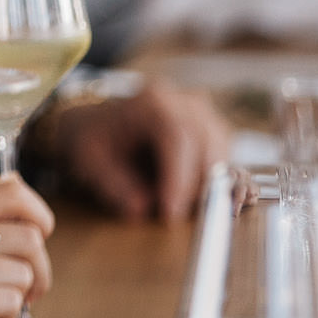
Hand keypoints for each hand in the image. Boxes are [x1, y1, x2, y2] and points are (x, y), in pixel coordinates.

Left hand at [50, 82, 229, 221]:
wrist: (99, 127)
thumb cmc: (93, 142)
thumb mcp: (89, 162)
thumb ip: (112, 185)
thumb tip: (141, 208)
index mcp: (151, 102)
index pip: (176, 136)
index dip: (178, 177)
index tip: (170, 213)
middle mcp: (185, 103)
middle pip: (206, 144)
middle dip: (194, 187)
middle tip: (173, 215)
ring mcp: (206, 117)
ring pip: (221, 155)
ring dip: (208, 188)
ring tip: (182, 208)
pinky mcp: (216, 135)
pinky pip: (228, 162)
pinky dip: (223, 186)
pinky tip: (219, 205)